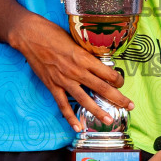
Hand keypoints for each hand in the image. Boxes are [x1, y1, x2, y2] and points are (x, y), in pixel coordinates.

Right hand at [11, 12, 130, 129]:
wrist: (30, 36)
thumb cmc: (53, 33)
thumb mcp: (75, 39)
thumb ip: (86, 53)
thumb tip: (96, 60)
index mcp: (85, 58)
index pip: (108, 73)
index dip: (118, 80)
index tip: (122, 83)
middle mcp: (77, 71)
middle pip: (102, 88)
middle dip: (118, 98)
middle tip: (130, 106)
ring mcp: (64, 80)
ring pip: (85, 99)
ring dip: (98, 111)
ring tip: (108, 120)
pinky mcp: (52, 86)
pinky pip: (63, 105)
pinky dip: (70, 117)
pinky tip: (77, 127)